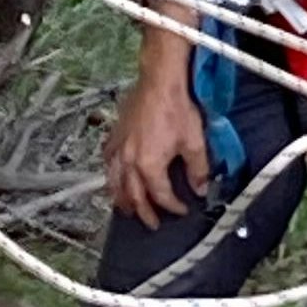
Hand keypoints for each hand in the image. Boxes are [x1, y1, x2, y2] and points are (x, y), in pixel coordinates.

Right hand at [104, 73, 210, 225]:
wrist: (160, 82)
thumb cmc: (177, 109)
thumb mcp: (194, 142)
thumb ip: (198, 170)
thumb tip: (200, 189)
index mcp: (149, 165)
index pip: (161, 195)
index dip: (173, 206)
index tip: (182, 210)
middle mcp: (129, 161)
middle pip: (133, 195)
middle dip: (144, 212)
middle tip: (152, 223)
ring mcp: (118, 149)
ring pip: (114, 182)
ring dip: (121, 200)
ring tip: (128, 210)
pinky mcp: (114, 136)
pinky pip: (107, 162)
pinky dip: (110, 175)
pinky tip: (114, 178)